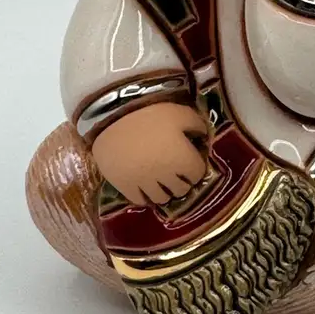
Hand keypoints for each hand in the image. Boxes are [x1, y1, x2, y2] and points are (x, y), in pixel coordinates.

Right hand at [91, 102, 206, 205]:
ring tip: (161, 183)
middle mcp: (168, 177)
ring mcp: (146, 185)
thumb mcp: (180, 112)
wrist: (111, 119)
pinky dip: (145, 197)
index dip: (195, 168)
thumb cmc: (150, 114)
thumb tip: (204, 137)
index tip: (190, 162)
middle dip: (182, 183)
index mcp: (184, 160)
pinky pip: (140, 201)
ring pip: (162, 198)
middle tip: (177, 174)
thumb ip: (197, 125)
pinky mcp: (126, 188)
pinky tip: (145, 187)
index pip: (198, 174)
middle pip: (181, 190)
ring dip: (165, 192)